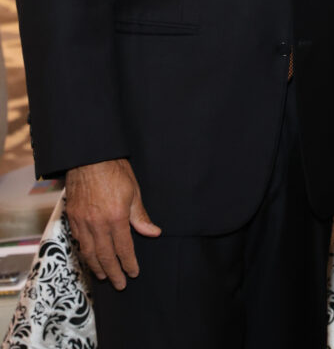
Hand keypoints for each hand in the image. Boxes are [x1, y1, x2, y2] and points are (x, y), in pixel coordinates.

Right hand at [65, 158, 160, 289]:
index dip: (129, 263)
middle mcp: (97, 224)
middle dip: (114, 273)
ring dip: (97, 267)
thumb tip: (154, 233)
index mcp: (116, 218)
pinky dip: (84, 254)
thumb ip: (140, 216)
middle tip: (120, 284)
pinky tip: (90, 258)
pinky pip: (78, 242)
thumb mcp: (134, 191)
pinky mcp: (72, 217)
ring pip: (89, 253)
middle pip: (105, 256)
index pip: (124, 249)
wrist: (89, 157)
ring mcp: (82, 222)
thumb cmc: (115, 170)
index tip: (134, 273)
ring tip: (105, 276)